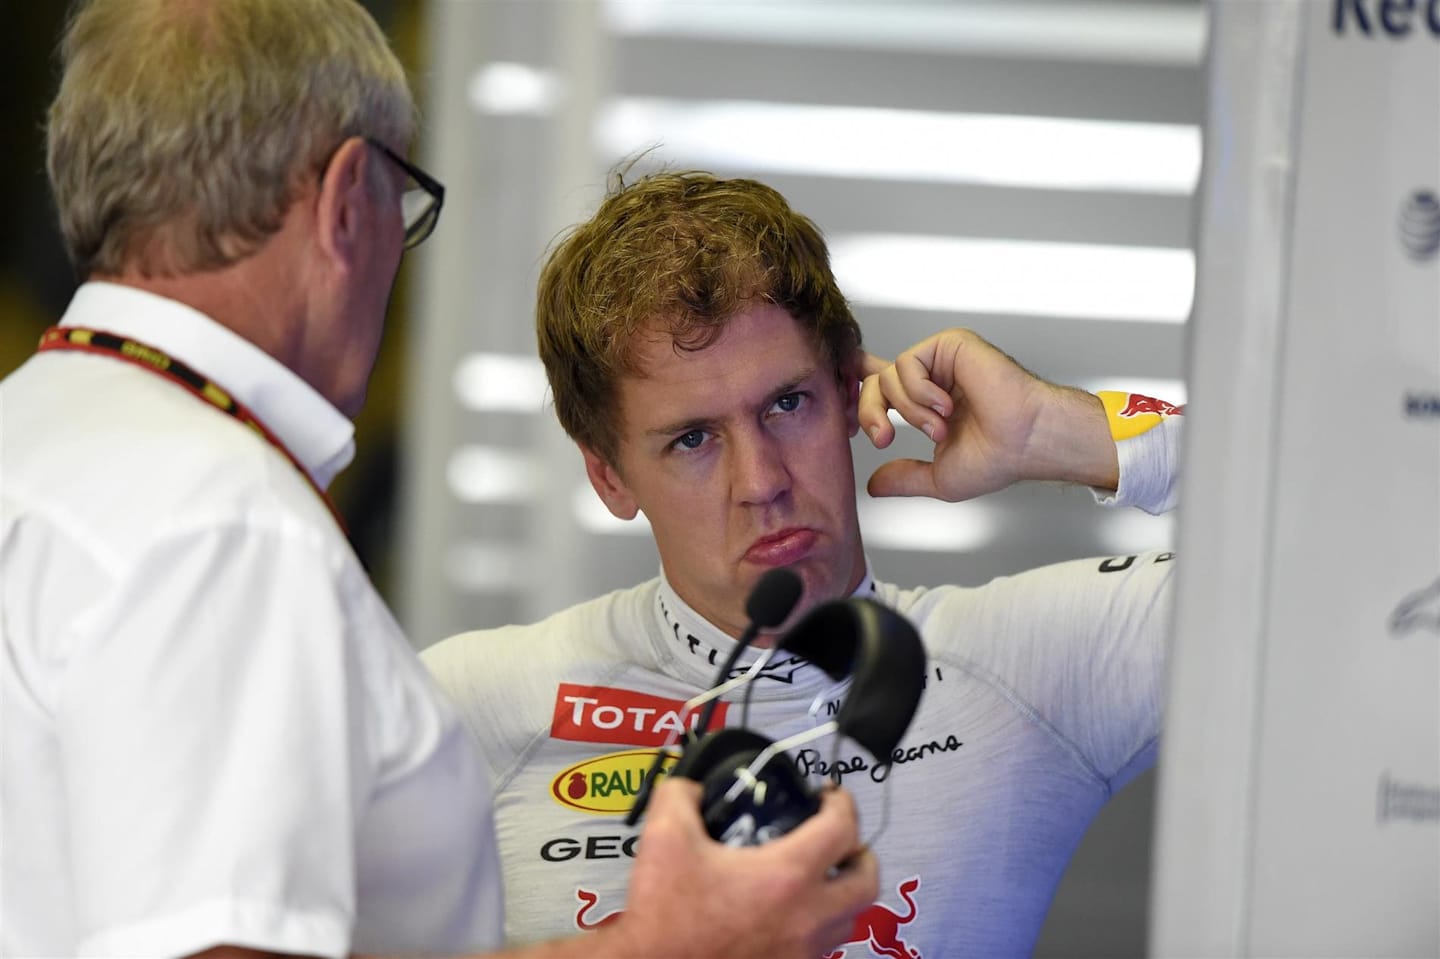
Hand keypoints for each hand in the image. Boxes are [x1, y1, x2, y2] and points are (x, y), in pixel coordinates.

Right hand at [613, 778, 877, 958]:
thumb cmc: (665, 915)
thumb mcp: (664, 837)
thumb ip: (680, 795)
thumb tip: (692, 787)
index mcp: (788, 875)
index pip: (843, 828)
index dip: (842, 802)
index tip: (828, 795)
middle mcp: (808, 916)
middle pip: (867, 880)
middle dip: (859, 852)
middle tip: (838, 838)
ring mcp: (804, 951)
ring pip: (852, 918)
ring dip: (845, 891)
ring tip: (818, 875)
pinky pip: (826, 945)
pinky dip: (823, 923)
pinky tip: (792, 912)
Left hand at [856, 328, 1117, 500]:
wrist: (1025, 441)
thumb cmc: (997, 458)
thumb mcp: (938, 477)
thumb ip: (904, 478)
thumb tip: (873, 487)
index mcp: (926, 403)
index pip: (880, 387)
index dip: (858, 398)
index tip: (858, 429)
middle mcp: (931, 378)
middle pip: (873, 381)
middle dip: (870, 413)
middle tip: (882, 439)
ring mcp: (940, 360)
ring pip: (889, 376)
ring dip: (910, 411)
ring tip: (941, 428)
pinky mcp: (949, 344)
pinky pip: (908, 364)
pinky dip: (921, 392)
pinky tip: (947, 407)